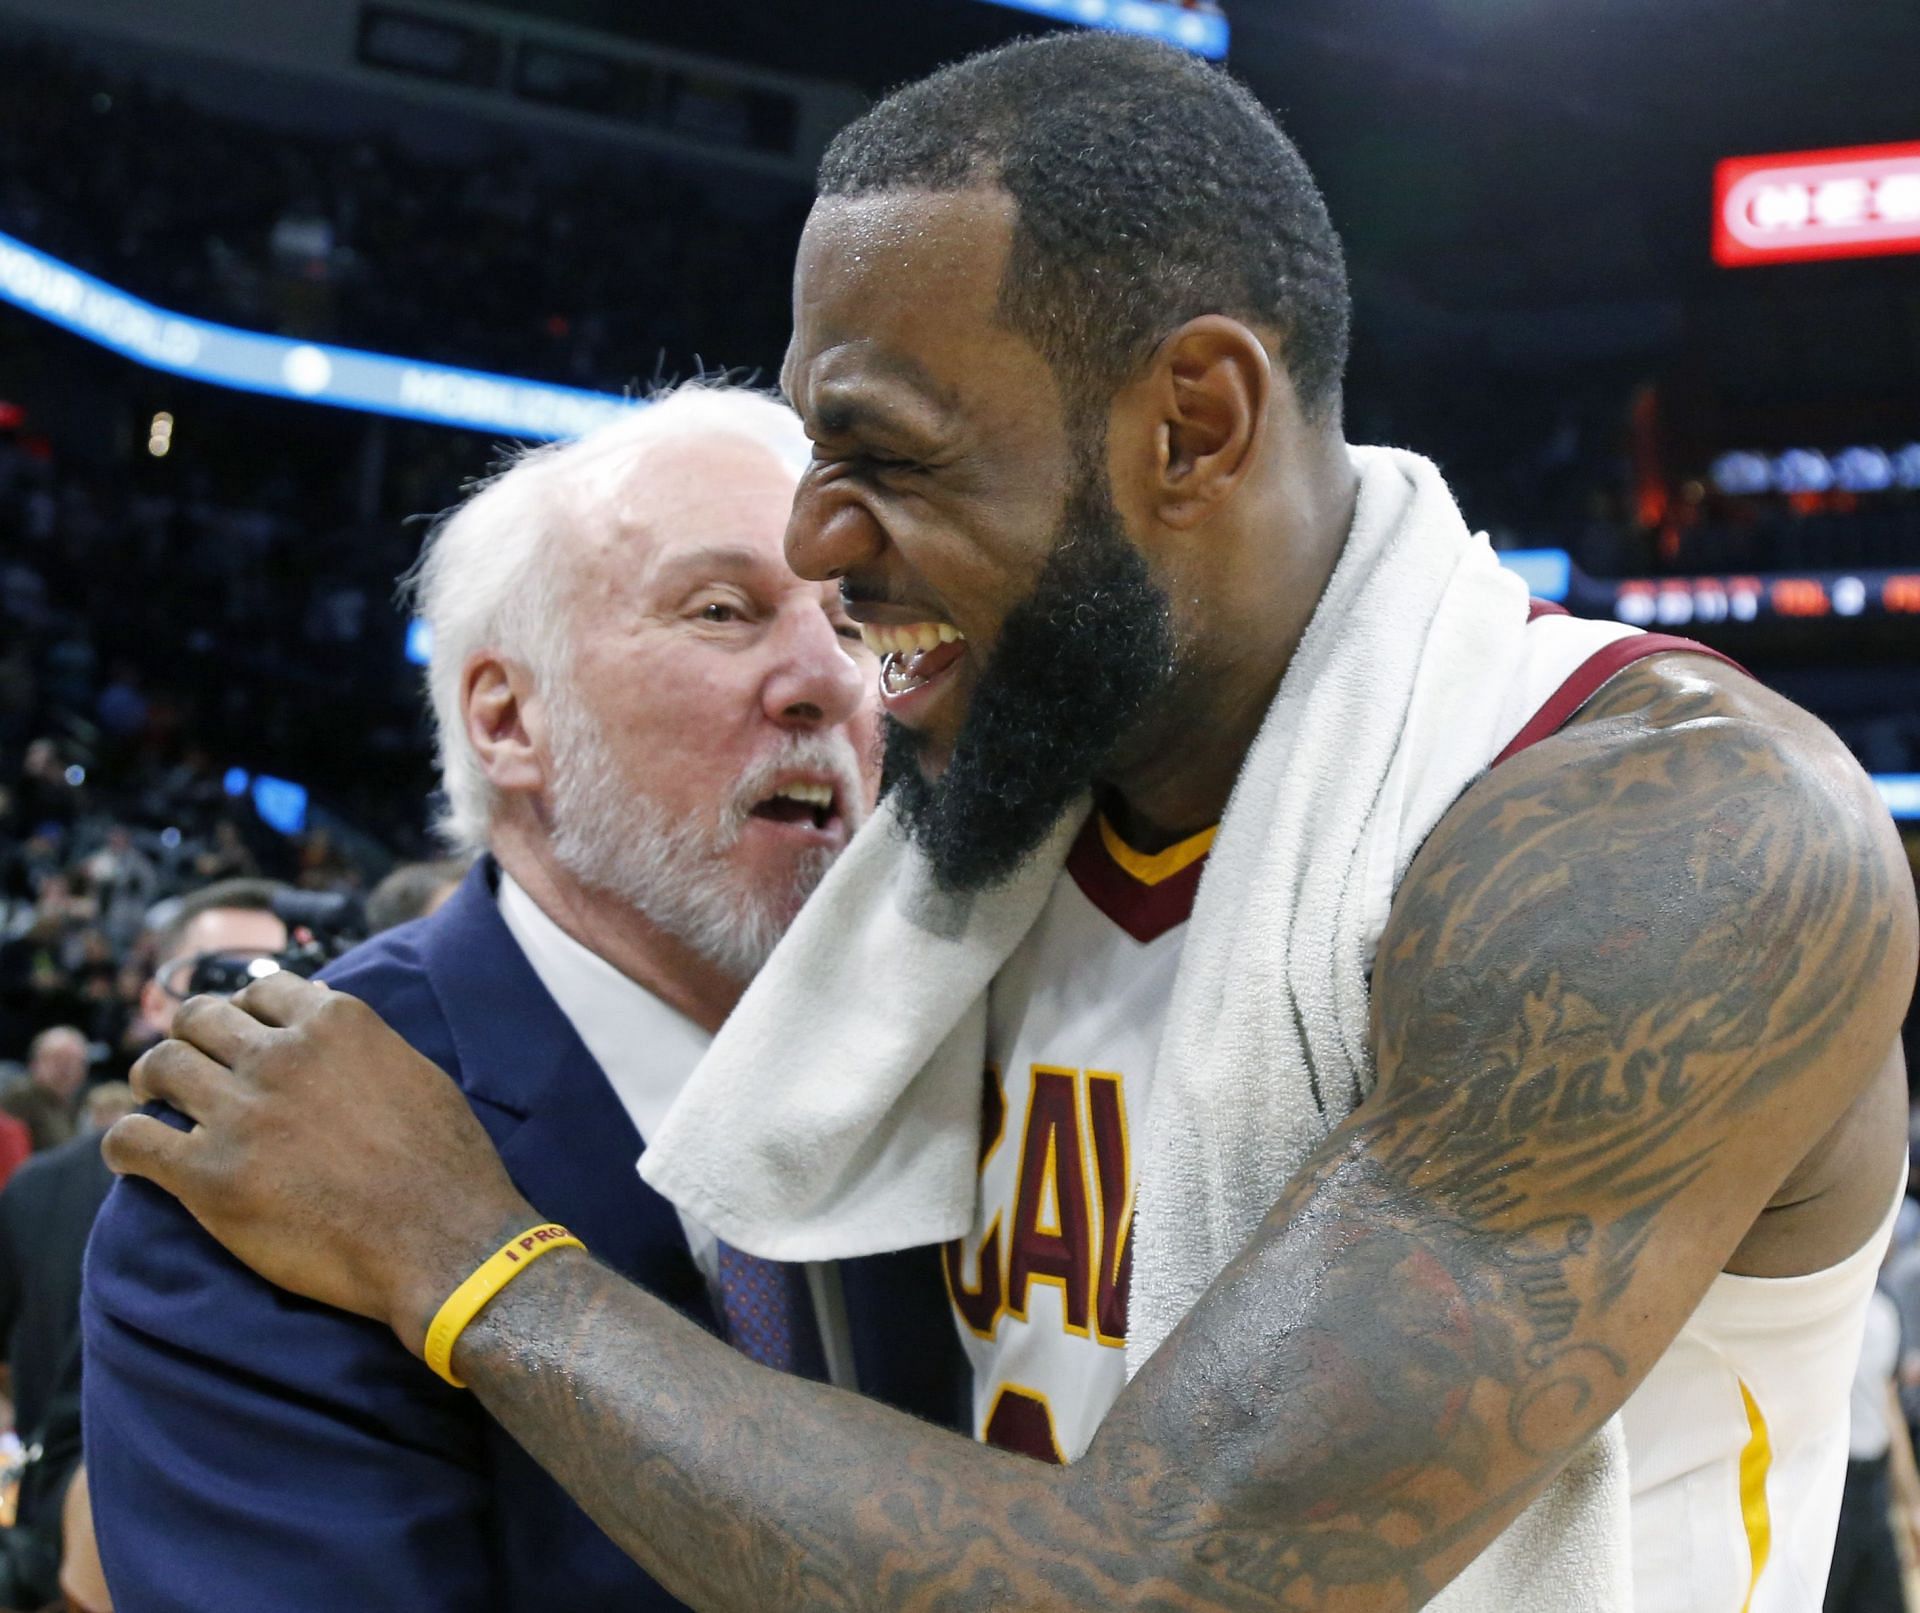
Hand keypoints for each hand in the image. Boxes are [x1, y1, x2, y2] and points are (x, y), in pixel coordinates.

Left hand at [108, 973, 538, 1355]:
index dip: (245, 1010)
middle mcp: (282, 1055)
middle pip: (199, 1017)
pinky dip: (124, 1144)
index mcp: (336, 1024)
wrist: (443, 1242)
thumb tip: (330, 1037)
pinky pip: (131, 1139)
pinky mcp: (209, 1175)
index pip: (263, 989)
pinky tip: (134, 1157)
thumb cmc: (448, 1165)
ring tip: (155, 1102)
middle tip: (187, 1066)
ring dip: (151, 1081)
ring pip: (160, 1066)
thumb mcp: (417, 1075)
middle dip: (189, 1037)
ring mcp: (242, 1113)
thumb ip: (363, 1048)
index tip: (240, 1035)